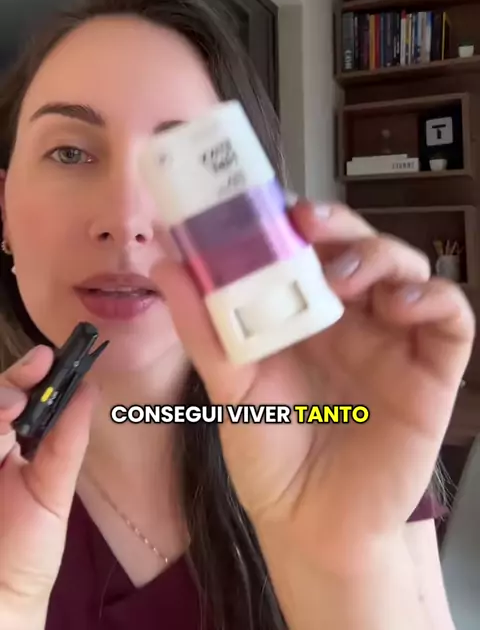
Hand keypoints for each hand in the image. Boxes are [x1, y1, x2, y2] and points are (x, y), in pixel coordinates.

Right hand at [0, 347, 94, 619]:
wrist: (3, 599)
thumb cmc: (27, 550)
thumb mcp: (53, 490)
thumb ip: (67, 439)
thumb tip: (89, 388)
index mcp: (10, 440)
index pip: (14, 393)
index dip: (28, 371)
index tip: (47, 355)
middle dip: (6, 387)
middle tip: (19, 396)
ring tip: (8, 415)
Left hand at [155, 200, 474, 573]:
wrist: (310, 525)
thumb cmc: (270, 455)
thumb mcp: (231, 389)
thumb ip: (204, 330)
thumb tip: (167, 266)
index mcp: (304, 310)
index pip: (309, 245)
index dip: (295, 218)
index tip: (269, 206)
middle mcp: (351, 314)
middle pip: (357, 243)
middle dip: (338, 224)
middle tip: (308, 224)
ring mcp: (393, 338)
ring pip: (405, 266)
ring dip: (378, 255)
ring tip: (344, 277)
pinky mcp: (432, 370)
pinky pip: (451, 317)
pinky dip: (433, 297)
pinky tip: (402, 303)